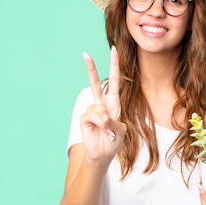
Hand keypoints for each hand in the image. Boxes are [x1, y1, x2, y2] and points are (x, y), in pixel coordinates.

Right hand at [80, 46, 126, 161]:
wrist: (103, 154)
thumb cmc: (114, 141)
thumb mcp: (120, 130)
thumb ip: (113, 121)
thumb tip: (101, 115)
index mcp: (113, 103)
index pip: (114, 80)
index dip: (114, 65)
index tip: (113, 49)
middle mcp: (102, 104)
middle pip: (96, 82)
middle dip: (91, 68)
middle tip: (85, 53)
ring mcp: (92, 110)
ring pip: (99, 108)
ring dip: (105, 121)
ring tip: (107, 131)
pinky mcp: (85, 117)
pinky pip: (93, 115)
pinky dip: (99, 123)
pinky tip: (101, 130)